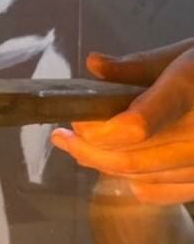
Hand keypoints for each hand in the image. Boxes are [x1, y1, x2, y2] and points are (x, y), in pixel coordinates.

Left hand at [52, 39, 193, 203]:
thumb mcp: (188, 53)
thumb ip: (139, 65)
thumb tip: (94, 64)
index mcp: (190, 89)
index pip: (135, 125)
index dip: (97, 130)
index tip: (74, 121)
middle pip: (130, 156)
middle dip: (87, 150)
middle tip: (62, 138)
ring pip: (142, 176)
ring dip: (104, 166)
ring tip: (81, 150)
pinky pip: (164, 191)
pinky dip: (135, 182)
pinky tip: (119, 168)